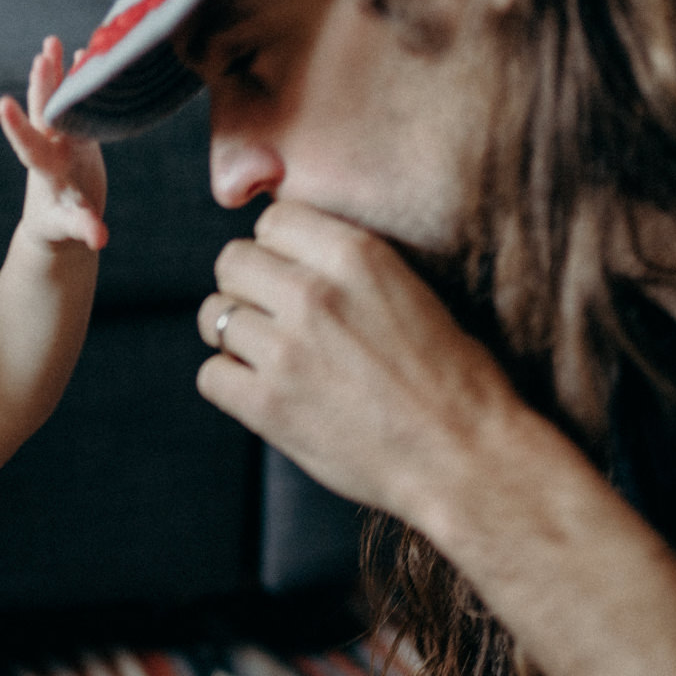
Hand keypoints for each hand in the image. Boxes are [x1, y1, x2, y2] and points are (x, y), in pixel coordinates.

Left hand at [0, 37, 108, 251]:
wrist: (56, 218)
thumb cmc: (59, 227)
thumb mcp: (70, 228)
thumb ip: (84, 228)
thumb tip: (100, 238)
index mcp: (45, 171)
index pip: (28, 147)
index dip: (16, 126)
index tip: (2, 104)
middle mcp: (50, 148)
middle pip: (44, 115)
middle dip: (43, 88)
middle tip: (41, 57)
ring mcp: (62, 138)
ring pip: (56, 101)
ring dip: (53, 73)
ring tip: (50, 41)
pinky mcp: (77, 133)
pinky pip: (74, 101)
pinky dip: (75, 80)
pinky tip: (80, 53)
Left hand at [196, 200, 535, 523]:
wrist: (463, 456)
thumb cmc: (453, 382)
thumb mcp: (412, 292)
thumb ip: (351, 269)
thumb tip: (297, 262)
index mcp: (357, 255)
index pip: (273, 219)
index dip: (275, 248)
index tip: (288, 274)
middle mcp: (315, 293)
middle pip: (232, 262)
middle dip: (245, 287)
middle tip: (270, 318)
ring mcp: (286, 350)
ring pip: (214, 316)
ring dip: (233, 335)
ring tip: (267, 358)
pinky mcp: (267, 406)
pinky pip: (211, 375)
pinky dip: (229, 383)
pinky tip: (262, 393)